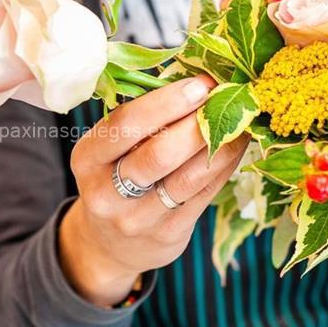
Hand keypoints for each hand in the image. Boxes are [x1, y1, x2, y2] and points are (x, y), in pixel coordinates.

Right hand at [59, 76, 247, 305]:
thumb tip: (198, 81)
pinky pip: (203, 195)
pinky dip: (224, 166)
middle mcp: (106, 191)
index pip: (125, 124)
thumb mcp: (110, 151)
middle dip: (197, 123)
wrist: (109, 245)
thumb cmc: (115, 180)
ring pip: (187, 177)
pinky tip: (236, 146)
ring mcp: (136, 218)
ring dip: (220, 144)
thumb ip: (142, 121)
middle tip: (224, 100)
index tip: (200, 83)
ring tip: (240, 120)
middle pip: (158, 154)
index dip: (166, 102)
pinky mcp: (166, 234)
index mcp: (88, 158)